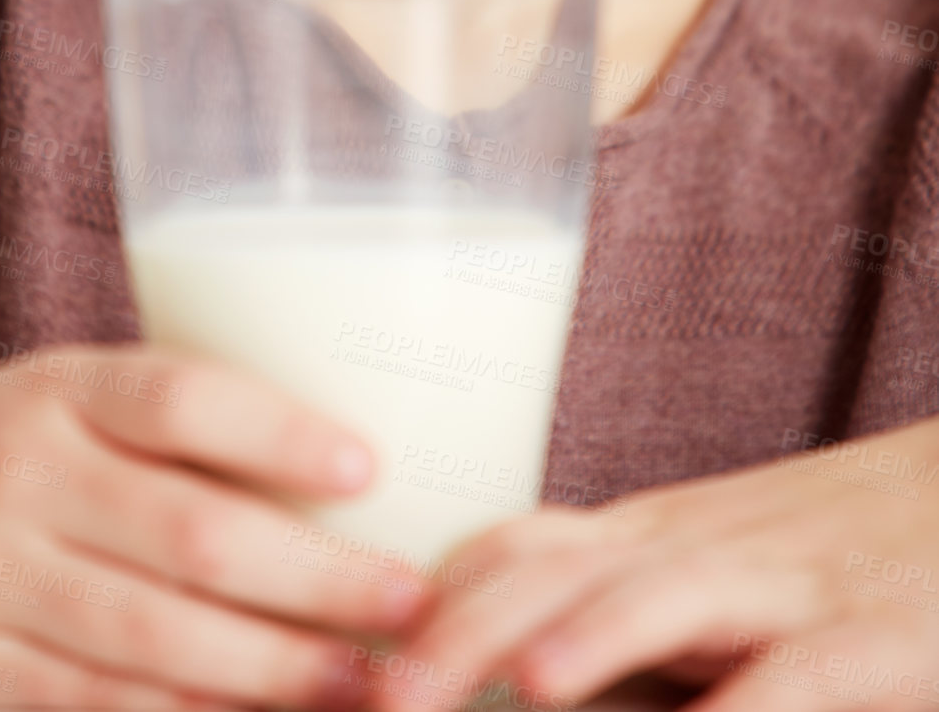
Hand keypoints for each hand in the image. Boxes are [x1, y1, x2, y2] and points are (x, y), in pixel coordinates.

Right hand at [0, 343, 427, 707]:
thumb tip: (327, 473)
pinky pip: (88, 708)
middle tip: (408, 602)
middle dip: (315, 581)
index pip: (177, 396)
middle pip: (189, 533)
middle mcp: (20, 478)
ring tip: (364, 681)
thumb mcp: (55, 397)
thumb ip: (162, 428)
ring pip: (153, 640)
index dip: (279, 432)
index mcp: (54, 390)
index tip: (368, 469)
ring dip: (274, 671)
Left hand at [360, 417, 938, 711]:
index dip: (432, 602)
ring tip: (528, 683)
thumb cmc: (826, 548)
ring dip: (595, 637)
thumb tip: (513, 669)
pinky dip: (753, 704)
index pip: (515, 544)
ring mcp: (786, 582)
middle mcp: (698, 546)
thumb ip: (621, 613)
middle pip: (562, 567)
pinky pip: (805, 667)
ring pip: (671, 594)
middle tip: (382, 698)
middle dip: (466, 633)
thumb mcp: (710, 571)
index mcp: (650, 534)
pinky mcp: (876, 631)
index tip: (353, 665)